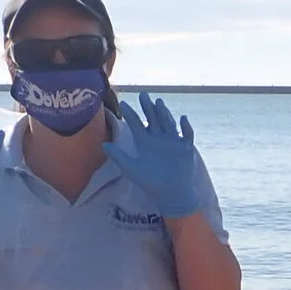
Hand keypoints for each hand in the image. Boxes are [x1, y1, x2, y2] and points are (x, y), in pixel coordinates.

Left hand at [104, 92, 207, 218]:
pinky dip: (186, 127)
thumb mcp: (132, 169)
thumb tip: (103, 144)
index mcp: (145, 142)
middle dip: (148, 107)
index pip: (136, 124)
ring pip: (168, 123)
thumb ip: (119, 157)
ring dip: (164, 113)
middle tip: (143, 95)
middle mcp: (158, 138)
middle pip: (153, 118)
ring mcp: (172, 141)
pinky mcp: (186, 148)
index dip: (130, 114)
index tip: (123, 104)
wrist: (171, 194)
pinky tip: (182, 119)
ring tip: (159, 103)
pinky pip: (187, 135)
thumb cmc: (151, 183)